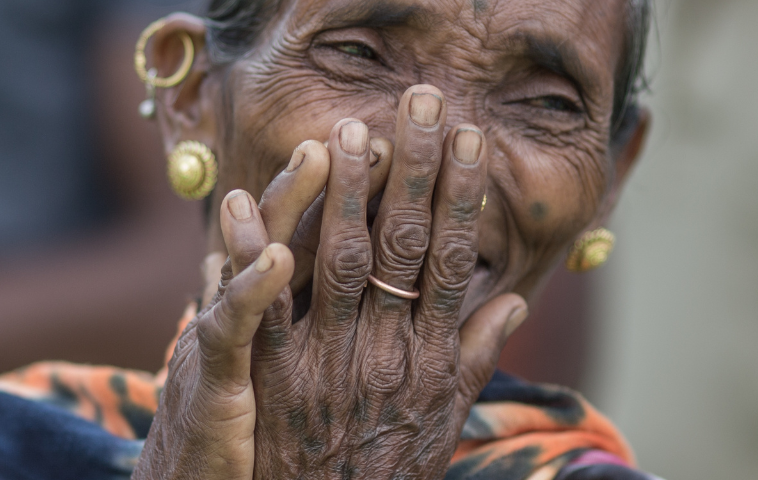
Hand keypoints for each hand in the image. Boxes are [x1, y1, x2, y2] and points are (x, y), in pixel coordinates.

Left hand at [134, 85, 527, 478]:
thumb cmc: (390, 475)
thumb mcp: (445, 423)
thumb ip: (473, 359)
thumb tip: (513, 301)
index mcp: (431, 361)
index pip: (451, 262)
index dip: (460, 197)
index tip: (467, 141)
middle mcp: (388, 355)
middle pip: (403, 247)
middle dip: (411, 171)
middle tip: (417, 106)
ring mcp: (331, 367)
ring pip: (340, 264)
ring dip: (344, 193)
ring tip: (347, 133)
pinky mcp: (276, 383)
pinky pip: (263, 311)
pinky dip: (251, 258)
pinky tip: (244, 206)